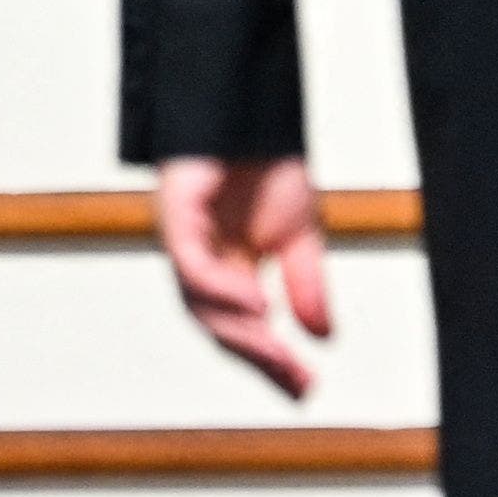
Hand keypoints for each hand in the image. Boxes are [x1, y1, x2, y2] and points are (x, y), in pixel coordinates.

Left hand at [153, 155, 332, 398]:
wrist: (252, 106)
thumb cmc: (267, 164)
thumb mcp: (300, 234)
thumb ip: (305, 284)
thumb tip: (323, 339)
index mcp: (227, 269)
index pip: (242, 328)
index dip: (270, 361)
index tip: (305, 389)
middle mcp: (200, 260)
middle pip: (219, 325)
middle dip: (258, 357)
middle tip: (298, 383)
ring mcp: (183, 238)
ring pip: (200, 304)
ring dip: (240, 332)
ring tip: (278, 352)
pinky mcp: (174, 213)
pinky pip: (191, 265)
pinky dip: (220, 291)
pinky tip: (256, 307)